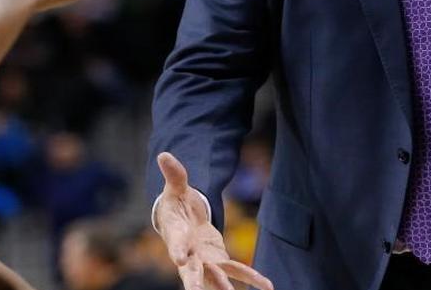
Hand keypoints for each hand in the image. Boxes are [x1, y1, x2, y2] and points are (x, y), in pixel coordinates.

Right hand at [154, 153, 272, 289]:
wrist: (182, 222)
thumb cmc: (176, 204)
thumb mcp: (175, 187)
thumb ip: (173, 173)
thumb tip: (163, 153)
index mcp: (176, 235)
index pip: (176, 243)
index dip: (178, 250)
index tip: (180, 258)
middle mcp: (188, 254)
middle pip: (190, 271)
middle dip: (193, 283)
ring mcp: (204, 261)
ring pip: (213, 277)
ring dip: (222, 288)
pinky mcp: (219, 260)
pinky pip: (237, 270)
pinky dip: (252, 278)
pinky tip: (268, 287)